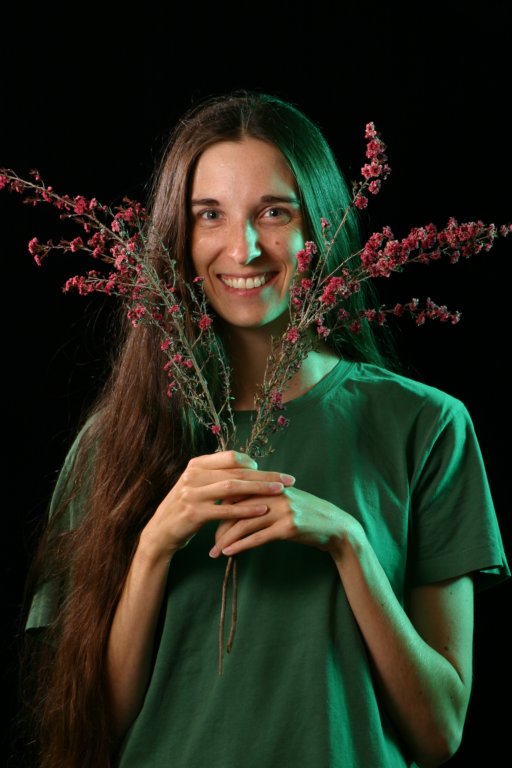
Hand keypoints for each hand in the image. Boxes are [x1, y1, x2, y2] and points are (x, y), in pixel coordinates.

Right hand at [140, 450, 294, 557]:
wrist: (160, 532)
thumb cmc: (185, 508)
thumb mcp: (197, 486)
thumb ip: (217, 475)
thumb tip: (248, 467)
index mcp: (196, 465)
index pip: (230, 457)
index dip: (253, 463)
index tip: (271, 472)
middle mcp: (193, 475)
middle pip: (237, 471)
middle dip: (265, 475)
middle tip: (288, 480)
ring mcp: (192, 493)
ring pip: (233, 487)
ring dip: (259, 489)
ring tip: (280, 492)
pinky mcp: (193, 513)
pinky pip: (225, 509)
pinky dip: (246, 510)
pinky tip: (263, 510)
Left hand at [210, 486, 357, 557]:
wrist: (336, 527)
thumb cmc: (307, 516)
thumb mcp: (285, 502)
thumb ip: (263, 499)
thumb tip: (236, 505)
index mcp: (272, 486)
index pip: (238, 492)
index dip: (221, 506)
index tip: (209, 520)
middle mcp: (275, 494)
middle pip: (237, 508)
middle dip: (219, 525)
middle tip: (208, 541)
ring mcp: (282, 510)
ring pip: (244, 524)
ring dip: (226, 539)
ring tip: (214, 552)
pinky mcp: (288, 527)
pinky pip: (258, 537)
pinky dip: (240, 546)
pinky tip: (229, 553)